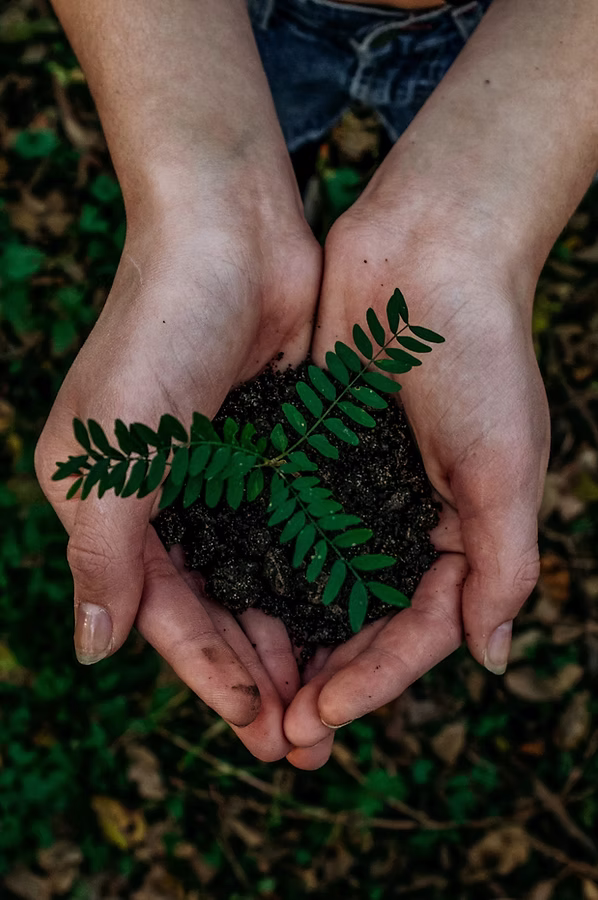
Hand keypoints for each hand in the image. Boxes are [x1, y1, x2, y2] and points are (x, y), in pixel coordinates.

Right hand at [35, 199, 321, 760]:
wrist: (229, 232)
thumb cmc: (160, 331)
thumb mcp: (113, 451)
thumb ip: (102, 553)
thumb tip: (92, 650)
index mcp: (110, 503)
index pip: (160, 610)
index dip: (206, 671)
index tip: (257, 723)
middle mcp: (162, 497)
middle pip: (210, 607)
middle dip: (253, 672)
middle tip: (302, 737)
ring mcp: (220, 475)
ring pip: (255, 579)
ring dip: (287, 637)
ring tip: (326, 697)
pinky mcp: (270, 450)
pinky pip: (291, 532)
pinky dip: (311, 577)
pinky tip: (343, 618)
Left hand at [283, 185, 549, 766]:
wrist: (428, 252)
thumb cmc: (481, 355)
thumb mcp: (507, 466)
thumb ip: (503, 564)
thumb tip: (491, 658)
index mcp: (461, 531)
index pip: (418, 630)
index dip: (374, 680)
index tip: (322, 716)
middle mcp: (405, 518)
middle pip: (362, 620)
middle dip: (325, 677)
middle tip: (278, 733)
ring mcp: (356, 487)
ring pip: (315, 582)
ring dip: (286, 636)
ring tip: (249, 689)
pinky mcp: (312, 452)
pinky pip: (283, 522)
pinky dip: (260, 565)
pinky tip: (227, 602)